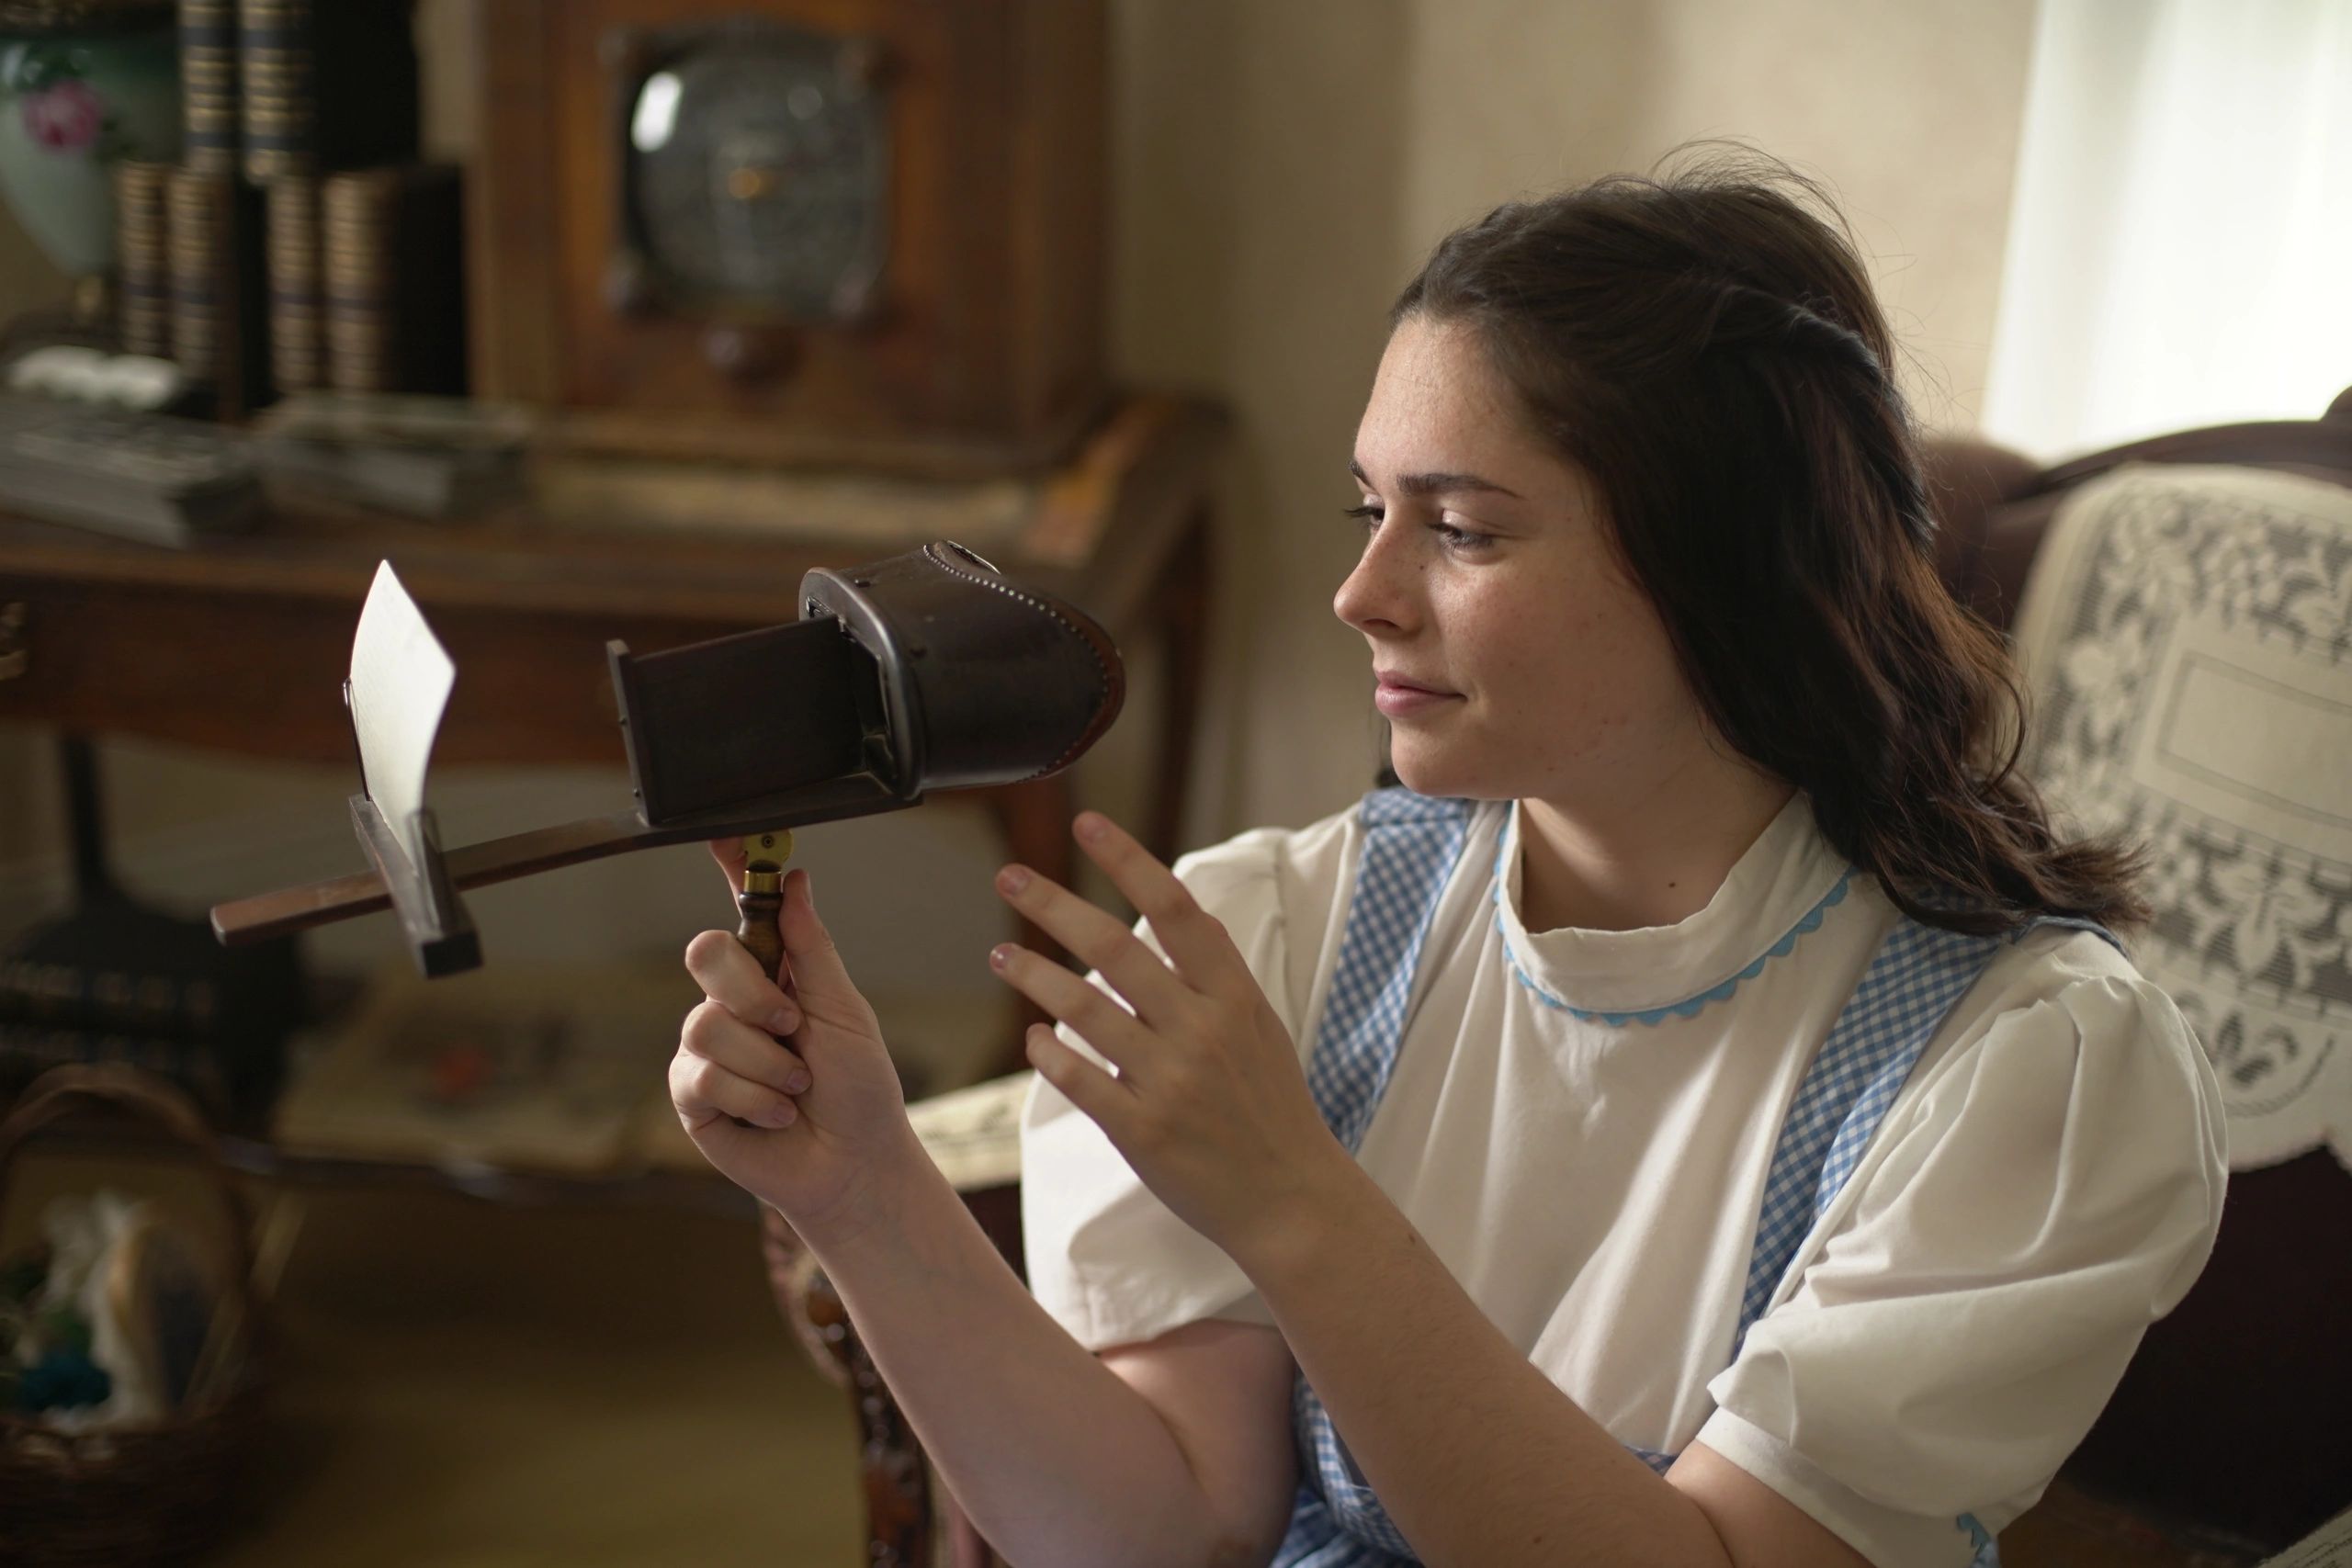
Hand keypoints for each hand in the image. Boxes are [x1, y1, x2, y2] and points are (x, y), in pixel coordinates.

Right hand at [671, 849, 921, 1244]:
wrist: (854, 1163)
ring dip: (767, 1063)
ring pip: (705, 1023)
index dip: (731, 869)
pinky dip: (755, 1097)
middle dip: (752, 992)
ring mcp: (707, 1049)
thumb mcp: (845, 1010)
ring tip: (798, 1088)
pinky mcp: (692, 1095)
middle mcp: (732, 1003)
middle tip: (792, 1026)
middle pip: (704, 954)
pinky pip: (702, 1074)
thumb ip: (812, 948)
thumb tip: (797, 880)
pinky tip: (778, 1115)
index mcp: (773, 972)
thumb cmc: (860, 1088)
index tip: (726, 836)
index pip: (742, 909)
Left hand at [987, 811, 1349, 1267]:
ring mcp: (1169, 1081)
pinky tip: (1030, 1036)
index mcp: (1234, 995)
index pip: (1175, 909)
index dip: (1129, 861)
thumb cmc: (1271, 1110)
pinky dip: (1047, 1052)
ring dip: (1033, 975)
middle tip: (1010, 876)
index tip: (1088, 825)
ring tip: (1001, 953)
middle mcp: (1201, 1029)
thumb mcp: (1260, 1028)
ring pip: (1082, 1010)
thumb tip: (1178, 916)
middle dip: (1054, 905)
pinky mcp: (1141, 1130)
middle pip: (1114, 948)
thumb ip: (1214, 976)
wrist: (1292, 1201)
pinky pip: (1078, 1079)